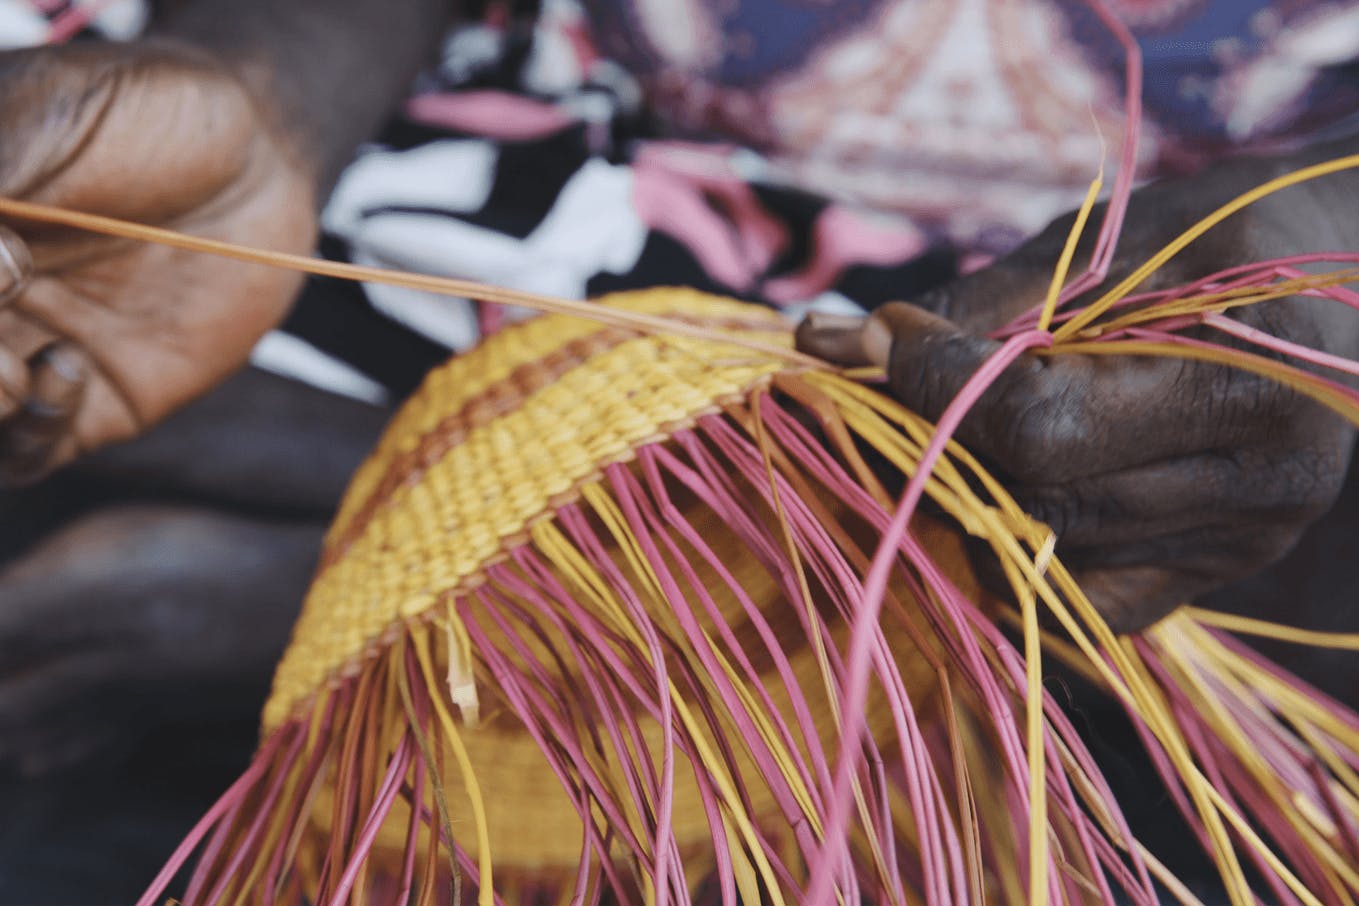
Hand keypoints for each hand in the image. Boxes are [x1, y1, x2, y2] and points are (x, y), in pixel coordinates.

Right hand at [0, 39, 315, 483]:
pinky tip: (66, 369)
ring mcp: (19, 351)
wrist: (257, 153)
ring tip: (11, 367)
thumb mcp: (48, 114)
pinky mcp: (88, 399)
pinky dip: (27, 431)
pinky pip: (26, 454)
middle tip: (7, 298)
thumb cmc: (147, 112)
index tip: (3, 256)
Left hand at [798, 153, 1358, 632]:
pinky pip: (1088, 603)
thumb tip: (832, 340)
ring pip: (1048, 547)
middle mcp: (1257, 484)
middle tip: (877, 386)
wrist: (1351, 281)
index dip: (934, 382)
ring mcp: (1242, 542)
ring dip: (961, 489)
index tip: (874, 334)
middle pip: (1035, 492)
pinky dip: (1020, 558)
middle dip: (933, 438)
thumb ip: (978, 303)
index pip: (1037, 421)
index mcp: (1246, 379)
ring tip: (925, 425)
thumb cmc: (1220, 239)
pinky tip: (991, 498)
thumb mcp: (1108, 244)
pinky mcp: (1216, 573)